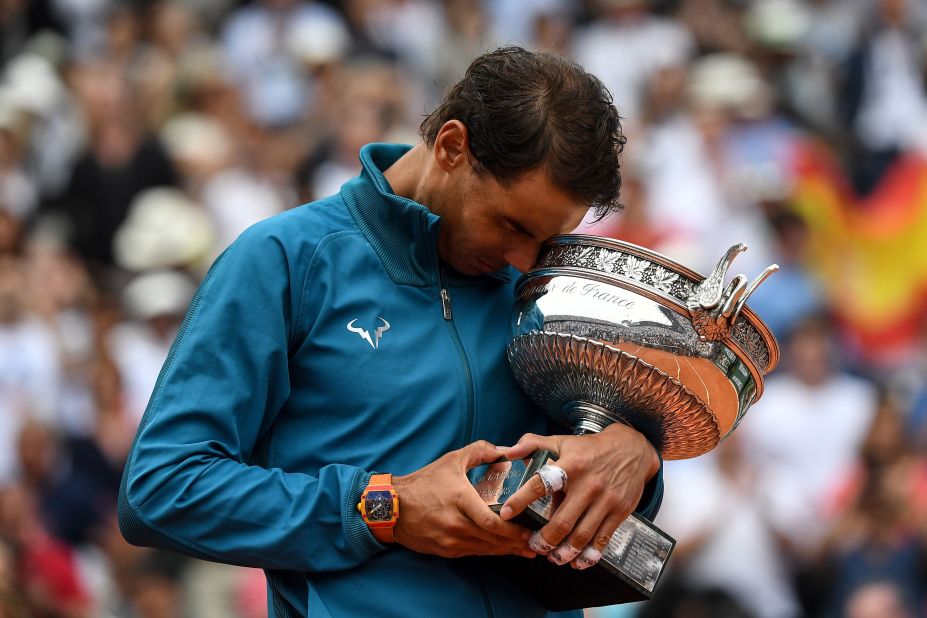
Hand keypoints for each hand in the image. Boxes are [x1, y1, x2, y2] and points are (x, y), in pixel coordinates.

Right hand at [392, 441, 535, 558]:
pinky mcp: (446, 551)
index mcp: (459, 500)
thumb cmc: (423, 482)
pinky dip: (491, 552)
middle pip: (493, 539)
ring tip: (527, 550)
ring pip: (486, 549)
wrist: (391, 507)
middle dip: (516, 543)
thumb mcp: (451, 460)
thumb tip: (505, 450)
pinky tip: (503, 551)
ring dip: (507, 551)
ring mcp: (450, 541)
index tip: (529, 530)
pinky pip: (474, 553)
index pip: (490, 521)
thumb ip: (479, 451)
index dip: (513, 530)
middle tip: (536, 543)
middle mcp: (456, 524)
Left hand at [499, 424, 659, 566]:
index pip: (541, 484)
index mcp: (570, 465)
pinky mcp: (620, 512)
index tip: (505, 514)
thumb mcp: (561, 441)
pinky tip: (577, 561)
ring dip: (565, 552)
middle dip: (545, 540)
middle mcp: (588, 484)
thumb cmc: (590, 448)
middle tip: (534, 546)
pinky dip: (589, 555)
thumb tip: (507, 452)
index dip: (521, 500)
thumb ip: (532, 444)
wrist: (631, 449)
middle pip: (562, 521)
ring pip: (582, 535)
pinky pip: (603, 539)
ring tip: (553, 558)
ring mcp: (606, 500)